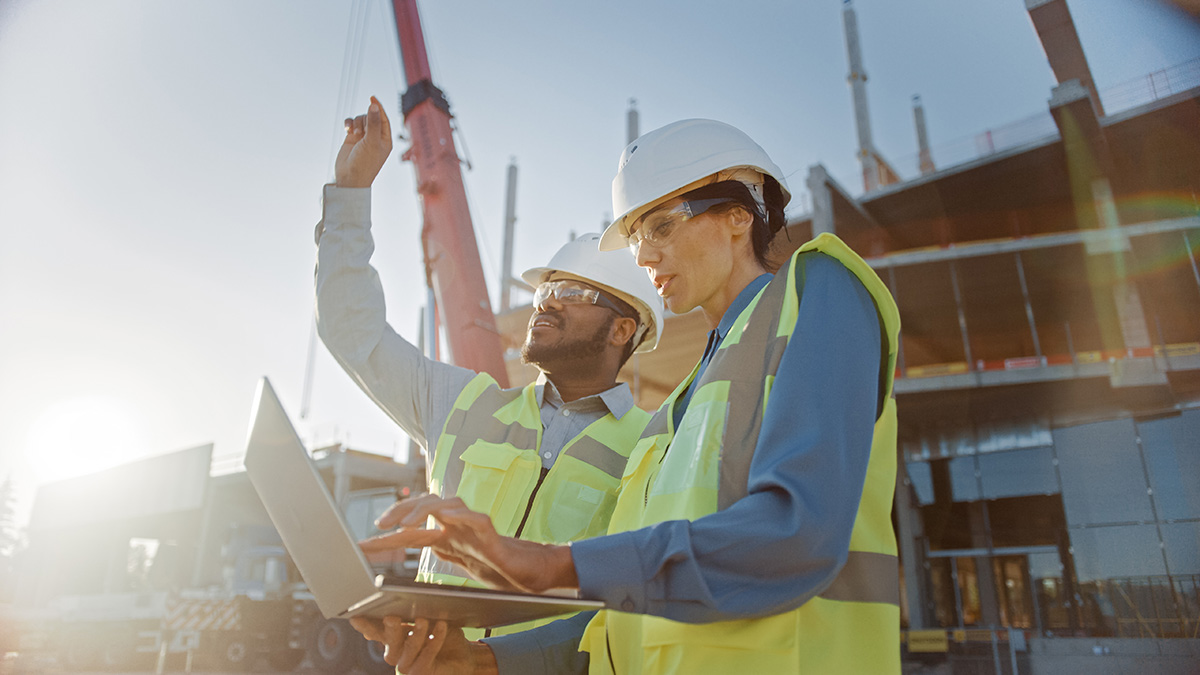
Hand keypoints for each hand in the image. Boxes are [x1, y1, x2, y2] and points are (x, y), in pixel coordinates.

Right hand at [335, 95, 392, 187]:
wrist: (350, 178)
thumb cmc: (365, 163)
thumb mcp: (371, 142)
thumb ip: (373, 123)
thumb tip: (374, 106)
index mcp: (385, 139)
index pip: (384, 118)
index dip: (378, 107)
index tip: (372, 97)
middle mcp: (375, 137)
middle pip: (370, 116)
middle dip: (364, 119)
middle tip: (361, 132)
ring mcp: (363, 137)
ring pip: (360, 119)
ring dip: (356, 122)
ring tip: (354, 133)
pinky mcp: (351, 138)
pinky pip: (351, 123)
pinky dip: (348, 123)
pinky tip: (346, 129)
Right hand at [350, 616, 494, 673]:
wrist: (463, 655)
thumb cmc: (443, 633)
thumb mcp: (431, 615)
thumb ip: (420, 604)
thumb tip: (421, 585)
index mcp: (393, 637)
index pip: (376, 631)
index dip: (365, 625)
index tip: (355, 617)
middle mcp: (396, 653)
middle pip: (388, 641)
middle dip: (390, 628)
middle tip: (391, 616)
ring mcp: (407, 665)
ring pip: (406, 650)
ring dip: (415, 633)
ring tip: (422, 619)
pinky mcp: (422, 673)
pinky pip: (426, 656)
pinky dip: (433, 640)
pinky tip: (441, 626)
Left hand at [359, 494, 577, 593]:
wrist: (533, 573)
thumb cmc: (500, 567)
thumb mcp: (462, 563)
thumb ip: (443, 552)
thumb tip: (418, 551)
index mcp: (449, 536)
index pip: (412, 531)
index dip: (386, 538)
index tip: (361, 546)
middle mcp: (459, 526)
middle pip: (425, 507)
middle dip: (399, 512)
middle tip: (379, 526)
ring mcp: (475, 527)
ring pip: (447, 505)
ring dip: (424, 509)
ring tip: (406, 522)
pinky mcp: (494, 535)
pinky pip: (477, 519)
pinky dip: (462, 516)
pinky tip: (447, 517)